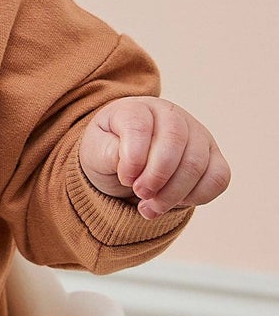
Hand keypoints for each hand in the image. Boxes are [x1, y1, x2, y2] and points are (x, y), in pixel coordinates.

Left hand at [79, 97, 229, 218]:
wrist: (124, 164)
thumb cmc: (109, 153)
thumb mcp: (96, 152)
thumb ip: (107, 153)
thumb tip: (130, 162)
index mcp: (136, 109)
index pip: (139, 127)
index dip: (133, 158)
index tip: (125, 178)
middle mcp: (171, 115)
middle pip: (174, 143)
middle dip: (156, 177)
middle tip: (140, 194)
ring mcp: (196, 134)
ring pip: (197, 164)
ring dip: (173, 194)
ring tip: (150, 206)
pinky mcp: (213, 156)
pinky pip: (218, 178)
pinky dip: (197, 196)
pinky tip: (174, 202)